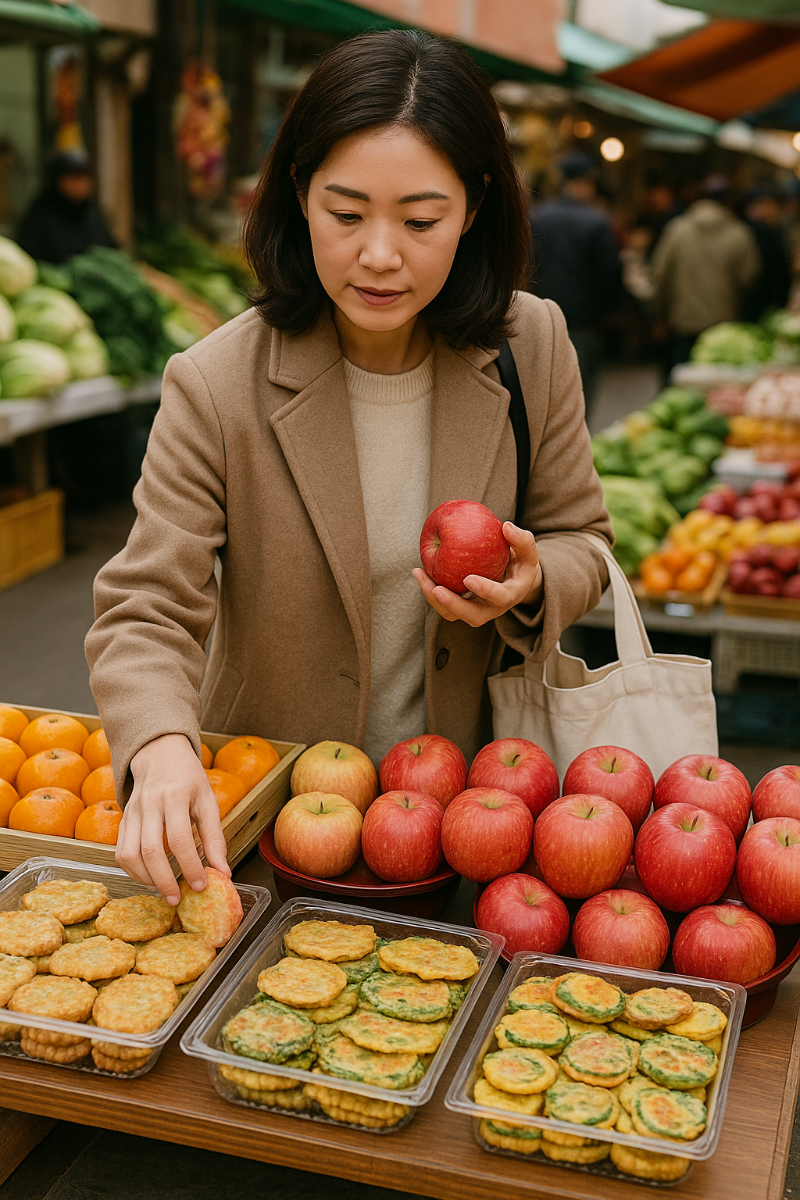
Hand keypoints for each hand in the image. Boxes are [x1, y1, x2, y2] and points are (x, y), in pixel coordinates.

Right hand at [116, 733, 230, 905]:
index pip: (180, 838)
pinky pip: (120, 851)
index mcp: (175, 796)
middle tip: (177, 899)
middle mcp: (149, 804)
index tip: (201, 885)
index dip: (190, 865)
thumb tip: (223, 871)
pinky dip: (133, 871)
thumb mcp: (208, 800)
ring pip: (130, 853)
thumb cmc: (187, 777)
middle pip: (150, 850)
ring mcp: (131, 812)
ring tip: (163, 891)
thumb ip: (214, 836)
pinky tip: (149, 878)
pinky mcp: (122, 820)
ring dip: (145, 879)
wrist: (158, 754)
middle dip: (164, 880)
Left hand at [412, 522, 542, 627]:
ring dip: (433, 597)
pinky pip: (443, 603)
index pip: (499, 597)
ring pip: (451, 613)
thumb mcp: (527, 552)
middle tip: (437, 589)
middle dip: (453, 605)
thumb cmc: (521, 562)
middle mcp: (491, 609)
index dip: (485, 590)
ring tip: (420, 573)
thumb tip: (506, 526)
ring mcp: (474, 610)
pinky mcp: (460, 607)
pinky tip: (420, 571)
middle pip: (471, 616)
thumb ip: (521, 539)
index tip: (469, 579)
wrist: (514, 580)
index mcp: (510, 596)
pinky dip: (430, 589)